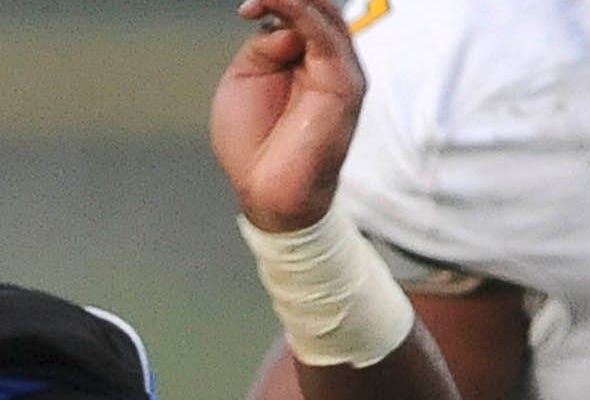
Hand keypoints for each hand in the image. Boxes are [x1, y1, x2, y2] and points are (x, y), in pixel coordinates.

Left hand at [210, 0, 368, 233]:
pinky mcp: (344, 84)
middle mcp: (328, 59)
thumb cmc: (253, 144)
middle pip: (319, 7)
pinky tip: (278, 3)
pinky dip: (300, 14)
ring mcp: (340, 70)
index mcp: (305, 57)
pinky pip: (326, 37)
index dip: (275, 2)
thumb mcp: (245, 81)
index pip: (301, 12)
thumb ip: (263, 47)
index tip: (245, 8)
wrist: (266, 192)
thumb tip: (283, 23)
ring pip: (325, 15)